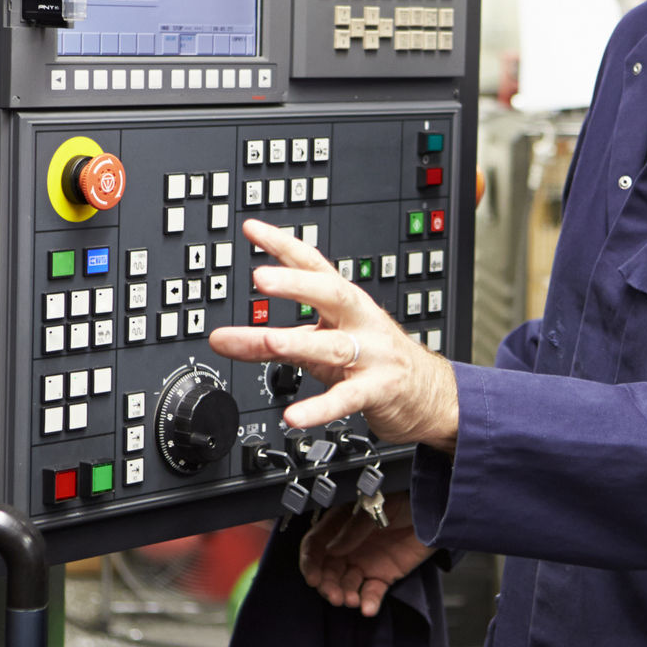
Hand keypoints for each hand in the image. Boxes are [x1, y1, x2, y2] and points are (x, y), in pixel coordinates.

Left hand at [208, 219, 460, 451]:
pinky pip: (346, 398)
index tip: (252, 230)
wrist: (425, 393)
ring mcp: (372, 355)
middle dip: (298, 283)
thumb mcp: (318, 345)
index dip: (284, 245)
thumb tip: (221, 340)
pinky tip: (294, 416)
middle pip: (331, 293)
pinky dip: (320, 408)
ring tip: (269, 341)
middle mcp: (359, 322)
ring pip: (334, 346)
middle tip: (261, 277)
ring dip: (301, 342)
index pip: (314, 264)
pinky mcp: (378, 389)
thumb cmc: (370, 360)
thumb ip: (267, 342)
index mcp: (345, 303)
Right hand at [299, 492, 431, 616]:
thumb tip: (332, 549)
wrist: (435, 507)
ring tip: (351, 601)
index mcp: (340, 525)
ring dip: (345, 595)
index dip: (310, 563)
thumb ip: (354, 527)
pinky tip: (368, 609)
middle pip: (327, 571)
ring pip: (346, 585)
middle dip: (327, 586)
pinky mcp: (384, 575)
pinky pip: (372, 593)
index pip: (316, 546)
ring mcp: (365, 562)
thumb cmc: (404, 497)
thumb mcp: (376, 506)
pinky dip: (369, 603)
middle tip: (334, 595)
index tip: (312, 578)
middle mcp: (348, 546)